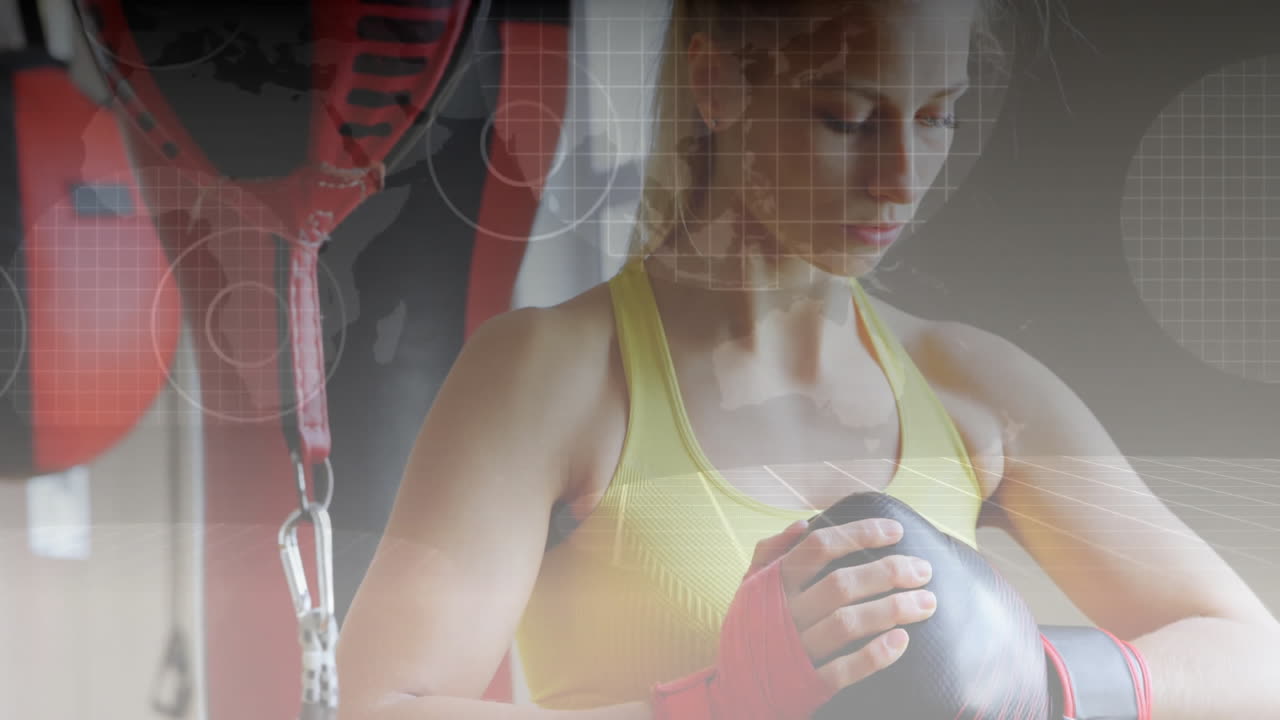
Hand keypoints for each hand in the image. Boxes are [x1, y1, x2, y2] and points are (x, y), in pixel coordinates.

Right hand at [650, 516, 936, 719]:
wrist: (735, 687)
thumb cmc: (752, 625)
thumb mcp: (750, 583)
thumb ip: (771, 550)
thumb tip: (804, 523)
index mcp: (774, 582)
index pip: (821, 546)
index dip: (861, 534)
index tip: (897, 532)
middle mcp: (784, 612)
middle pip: (843, 584)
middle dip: (889, 572)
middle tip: (924, 569)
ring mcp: (795, 648)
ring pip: (848, 624)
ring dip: (892, 610)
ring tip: (927, 603)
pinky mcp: (806, 682)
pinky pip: (843, 670)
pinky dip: (874, 656)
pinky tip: (902, 642)